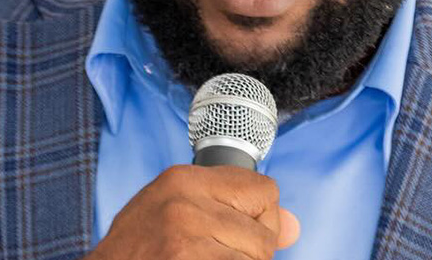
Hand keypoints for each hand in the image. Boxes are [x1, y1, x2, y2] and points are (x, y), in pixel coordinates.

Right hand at [88, 164, 300, 259]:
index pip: (263, 189)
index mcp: (184, 180)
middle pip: (265, 230)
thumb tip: (294, 227)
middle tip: (215, 255)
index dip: (258, 216)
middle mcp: (186, 203)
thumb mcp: (176, 213)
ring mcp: (187, 239)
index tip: (237, 230)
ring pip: (257, 258)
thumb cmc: (137, 250)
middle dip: (251, 250)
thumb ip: (231, 209)